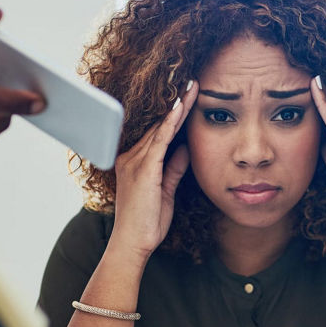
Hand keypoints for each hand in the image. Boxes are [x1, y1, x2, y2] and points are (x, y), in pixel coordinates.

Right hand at [109, 81, 197, 258]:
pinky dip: (171, 123)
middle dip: (178, 103)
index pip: (158, 132)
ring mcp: (134, 162)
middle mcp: (130, 157)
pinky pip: (159, 140)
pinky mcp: (143, 169)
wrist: (132, 244)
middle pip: (158, 125)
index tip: (189, 97)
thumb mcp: (165, 192)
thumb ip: (173, 169)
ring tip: (193, 88)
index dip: (174, 114)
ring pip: (159, 128)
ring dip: (178, 107)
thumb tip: (185, 149)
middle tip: (194, 82)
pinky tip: (181, 108)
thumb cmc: (147, 223)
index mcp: (135, 162)